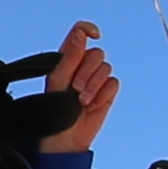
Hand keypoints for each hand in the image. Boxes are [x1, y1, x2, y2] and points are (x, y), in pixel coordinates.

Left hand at [46, 22, 117, 154]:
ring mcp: (96, 79)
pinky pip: (113, 83)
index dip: (87, 30)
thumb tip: (81, 34)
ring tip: (82, 100)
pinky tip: (92, 105)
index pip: (79, 33)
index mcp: (67, 58)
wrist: (65, 138)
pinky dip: (103, 94)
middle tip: (75, 88)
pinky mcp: (106, 92)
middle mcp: (82, 66)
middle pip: (95, 53)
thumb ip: (70, 56)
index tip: (94, 35)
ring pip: (105, 67)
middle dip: (87, 71)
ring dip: (94, 85)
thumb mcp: (58, 81)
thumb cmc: (54, 111)